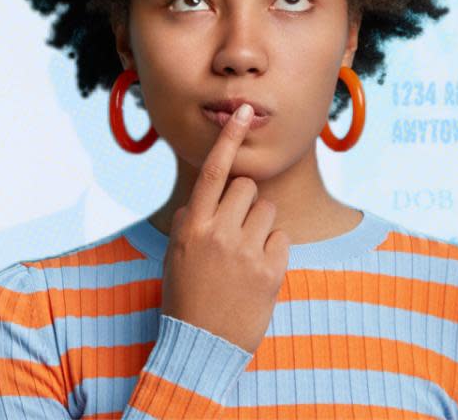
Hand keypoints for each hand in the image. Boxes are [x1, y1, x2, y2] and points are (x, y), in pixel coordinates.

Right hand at [159, 104, 290, 354]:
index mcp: (192, 226)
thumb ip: (190, 221)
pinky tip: (257, 272)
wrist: (202, 347)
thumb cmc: (187, 297)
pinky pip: (282, 237)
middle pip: (248, 188)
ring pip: (268, 210)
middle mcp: (219, 233)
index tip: (244, 110)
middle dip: (245, 202)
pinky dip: (273, 250)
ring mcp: (246, 251)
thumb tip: (207, 195)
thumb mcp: (175, 256)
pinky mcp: (271, 269)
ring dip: (260, 226)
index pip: (213, 171)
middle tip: (235, 233)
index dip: (229, 137)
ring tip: (244, 256)